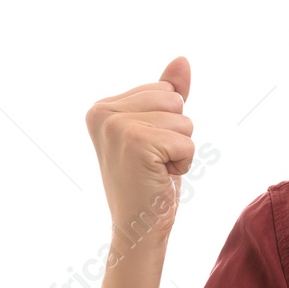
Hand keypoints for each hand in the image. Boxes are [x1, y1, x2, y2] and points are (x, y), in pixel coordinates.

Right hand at [85, 56, 194, 248]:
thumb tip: (182, 60)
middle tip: (153, 162)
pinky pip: (186, 141)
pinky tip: (160, 177)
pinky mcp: (136, 143)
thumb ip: (168, 93)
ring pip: (184, 120)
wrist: (138, 227)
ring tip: (156, 169)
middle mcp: (103, 112)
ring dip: (180, 150)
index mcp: (102, 107)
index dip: (168, 123)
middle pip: (175, 100)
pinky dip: (183, 163)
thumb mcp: (159, 130)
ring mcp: (117, 127)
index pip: (164, 90)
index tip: (146, 150)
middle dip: (176, 133)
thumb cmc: (149, 181)